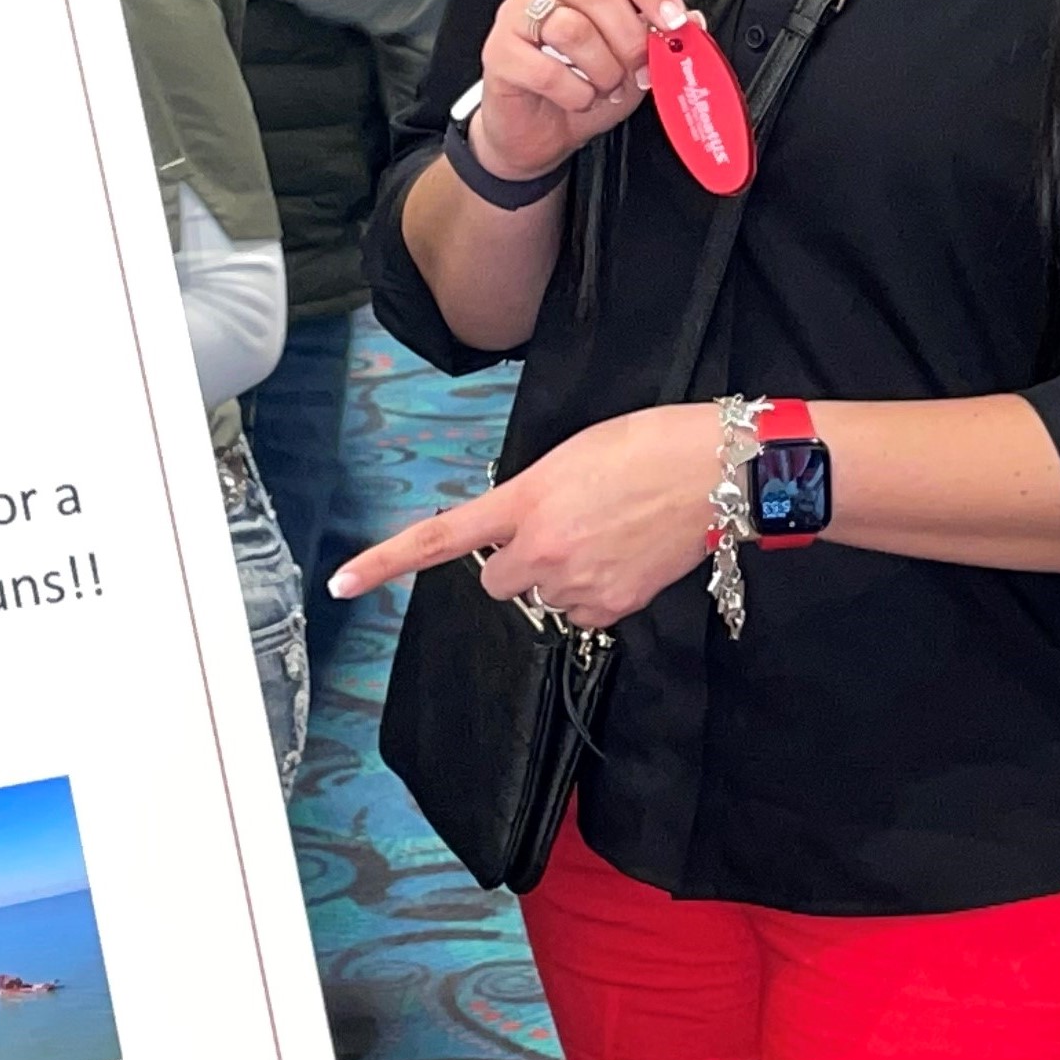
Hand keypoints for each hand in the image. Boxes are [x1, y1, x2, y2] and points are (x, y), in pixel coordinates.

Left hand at [330, 401, 717, 627]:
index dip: (384, 563)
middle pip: (496, 582)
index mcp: (524, 502)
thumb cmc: (649, 444)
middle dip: (517, 564)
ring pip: (545, 597)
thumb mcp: (572, 455)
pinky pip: (585, 614)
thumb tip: (522, 530)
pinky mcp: (616, 607)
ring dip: (563, 576)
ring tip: (608, 537)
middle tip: (561, 531)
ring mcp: (579, 583)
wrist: (717, 470)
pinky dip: (598, 595)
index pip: (440, 538)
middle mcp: (542, 550)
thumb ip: (532, 495)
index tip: (342, 583)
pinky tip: (626, 560)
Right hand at [466, 0, 692, 185]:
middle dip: (630, 37)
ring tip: (603, 87)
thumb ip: (659, 37)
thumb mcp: (634, 61)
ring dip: (602, 69)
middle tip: (640, 69)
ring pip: (572, 28)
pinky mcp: (498, 53)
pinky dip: (574, 93)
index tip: (674, 23)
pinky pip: (546, 70)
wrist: (538, 131)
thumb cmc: (584, 85)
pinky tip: (576, 99)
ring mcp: (515, 15)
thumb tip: (695, 20)